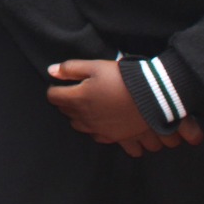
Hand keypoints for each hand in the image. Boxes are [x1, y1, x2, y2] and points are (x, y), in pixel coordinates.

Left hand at [46, 60, 203, 154]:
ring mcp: (99, 129)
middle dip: (66, 102)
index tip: (61, 84)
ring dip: (78, 116)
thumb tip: (51, 71)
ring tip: (88, 105)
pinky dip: (94, 129)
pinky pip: (96, 136)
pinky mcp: (113, 137)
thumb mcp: (94, 66)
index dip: (54, 89)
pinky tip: (101, 120)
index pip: (53, 97)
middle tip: (75, 92)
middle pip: (65, 111)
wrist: (152, 96)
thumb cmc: (121, 78)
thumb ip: (70, 69)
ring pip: (78, 126)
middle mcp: (85, 117)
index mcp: (78, 98)